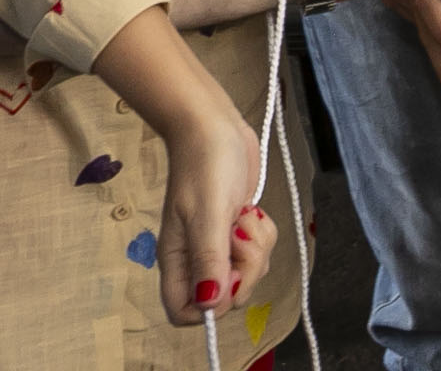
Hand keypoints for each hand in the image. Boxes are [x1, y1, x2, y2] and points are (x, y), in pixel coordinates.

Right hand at [154, 99, 264, 324]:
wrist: (214, 127)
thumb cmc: (206, 166)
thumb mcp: (208, 213)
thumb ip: (208, 260)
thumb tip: (209, 305)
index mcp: (176, 261)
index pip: (185, 311)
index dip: (212, 305)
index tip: (228, 273)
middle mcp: (196, 258)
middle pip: (226, 295)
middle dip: (245, 270)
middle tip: (242, 234)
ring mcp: (218, 244)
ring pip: (247, 273)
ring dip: (257, 248)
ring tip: (245, 217)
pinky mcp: (238, 230)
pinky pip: (259, 251)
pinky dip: (263, 234)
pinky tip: (253, 211)